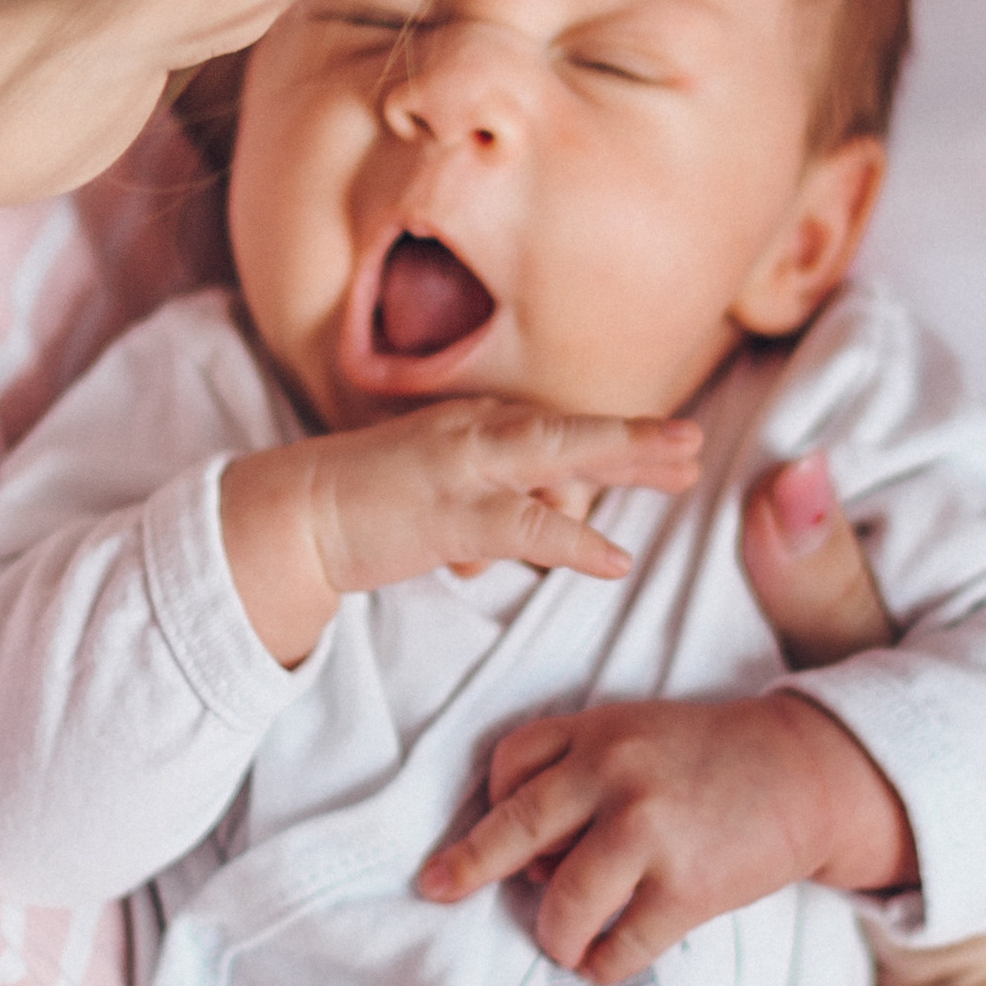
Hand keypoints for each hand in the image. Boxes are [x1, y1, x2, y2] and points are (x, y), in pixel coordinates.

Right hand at [219, 399, 700, 669]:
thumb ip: (478, 514)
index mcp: (472, 424)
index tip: (673, 443)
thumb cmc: (359, 509)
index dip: (619, 438)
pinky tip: (616, 561)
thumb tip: (504, 552)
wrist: (290, 515)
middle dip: (637, 436)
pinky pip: (525, 526)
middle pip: (571, 430)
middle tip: (695, 441)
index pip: (557, 429)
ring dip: (623, 460)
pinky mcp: (449, 513)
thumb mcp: (430, 499)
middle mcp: (474, 431)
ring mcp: (463, 467)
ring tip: (682, 471)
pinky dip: (574, 543)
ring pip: (558, 456)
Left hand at [414, 448, 917, 966]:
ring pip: (562, 906)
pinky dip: (603, 964)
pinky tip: (607, 958)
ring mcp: (650, 833)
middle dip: (467, 867)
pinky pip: (619, 947)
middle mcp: (615, 775)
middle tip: (438, 887)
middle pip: (512, 830)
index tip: (499, 836)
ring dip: (555, 936)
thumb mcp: (640, 734)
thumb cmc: (715, 759)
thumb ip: (581, 773)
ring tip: (566, 941)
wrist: (812, 772)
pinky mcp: (688, 888)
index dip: (495, 805)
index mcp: (600, 729)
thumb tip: (526, 861)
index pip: (510, 762)